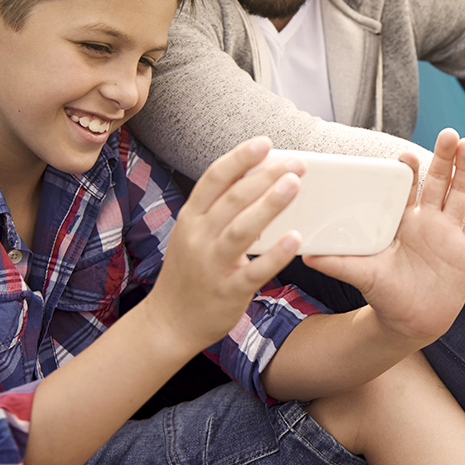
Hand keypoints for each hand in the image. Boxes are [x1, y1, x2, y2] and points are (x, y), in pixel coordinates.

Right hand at [146, 137, 303, 352]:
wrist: (169, 322)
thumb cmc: (189, 273)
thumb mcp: (192, 234)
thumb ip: (217, 209)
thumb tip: (254, 177)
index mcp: (190, 219)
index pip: (214, 179)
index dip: (239, 158)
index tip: (264, 143)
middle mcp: (198, 238)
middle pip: (233, 199)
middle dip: (265, 176)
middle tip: (295, 163)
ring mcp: (212, 265)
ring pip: (242, 229)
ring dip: (270, 204)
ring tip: (294, 184)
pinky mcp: (228, 291)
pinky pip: (254, 269)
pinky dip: (275, 253)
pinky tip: (295, 238)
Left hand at [307, 129, 464, 346]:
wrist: (411, 323)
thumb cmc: (385, 295)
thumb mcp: (363, 276)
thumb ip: (339, 263)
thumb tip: (305, 255)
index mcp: (403, 222)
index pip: (406, 189)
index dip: (408, 172)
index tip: (406, 156)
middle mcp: (428, 222)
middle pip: (438, 182)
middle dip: (444, 158)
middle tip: (449, 133)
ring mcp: (450, 233)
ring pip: (460, 194)